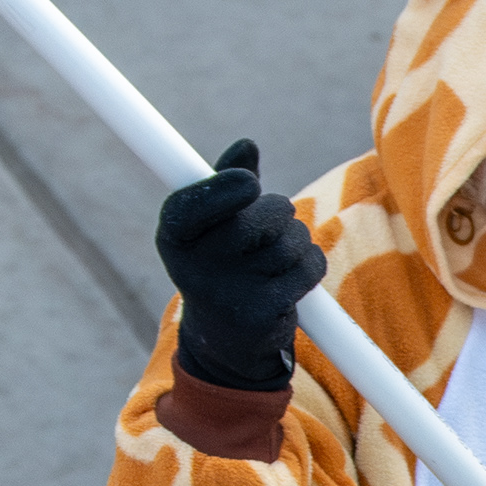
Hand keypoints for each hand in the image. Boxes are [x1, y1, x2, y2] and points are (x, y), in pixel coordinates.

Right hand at [157, 140, 325, 392]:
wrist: (227, 339)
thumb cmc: (223, 264)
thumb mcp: (213, 223)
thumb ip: (226, 182)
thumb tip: (247, 146)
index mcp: (174, 235)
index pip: (194, 201)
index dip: (226, 187)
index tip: (250, 184)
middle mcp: (193, 265)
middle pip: (262, 214)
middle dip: (279, 212)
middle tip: (274, 222)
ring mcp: (227, 292)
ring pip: (290, 240)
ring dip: (297, 239)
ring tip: (279, 255)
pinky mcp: (261, 313)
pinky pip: (307, 267)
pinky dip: (311, 264)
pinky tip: (294, 277)